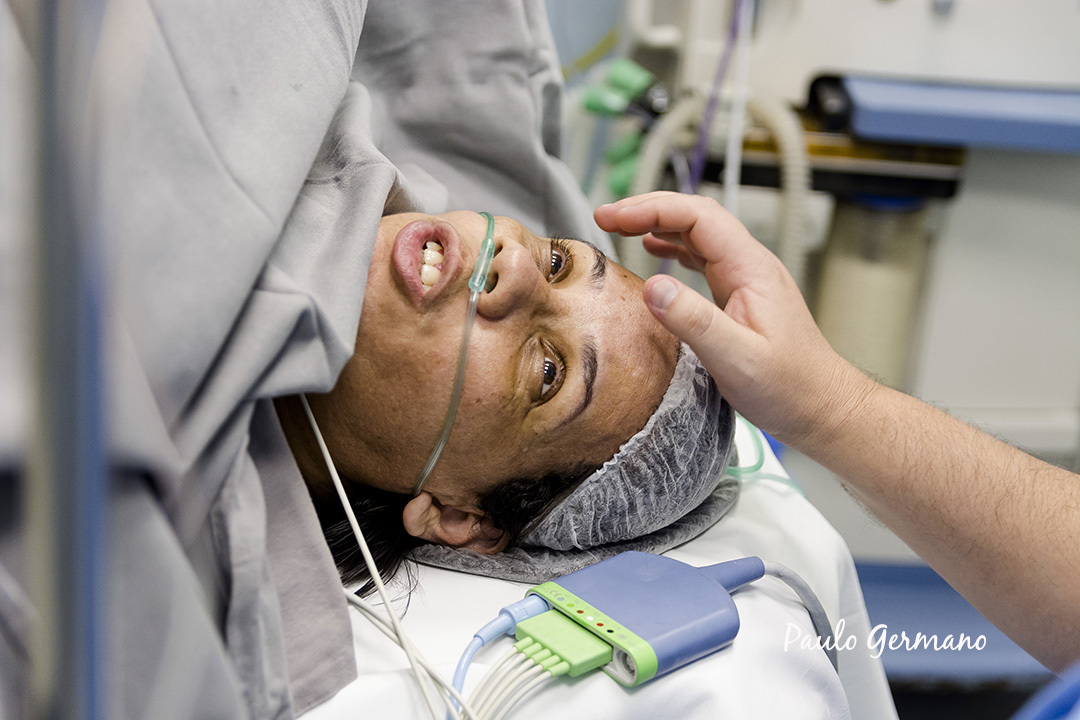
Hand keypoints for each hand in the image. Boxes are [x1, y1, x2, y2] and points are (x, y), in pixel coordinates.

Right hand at [595, 192, 873, 449]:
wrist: (822, 408)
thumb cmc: (790, 388)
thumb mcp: (738, 359)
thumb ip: (695, 322)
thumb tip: (652, 286)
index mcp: (751, 269)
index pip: (697, 216)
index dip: (652, 209)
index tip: (613, 216)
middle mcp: (750, 265)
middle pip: (695, 216)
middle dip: (648, 209)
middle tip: (605, 216)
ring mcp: (746, 279)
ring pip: (697, 234)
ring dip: (658, 224)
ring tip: (618, 226)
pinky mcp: (740, 296)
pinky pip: (702, 257)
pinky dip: (672, 247)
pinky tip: (653, 251)